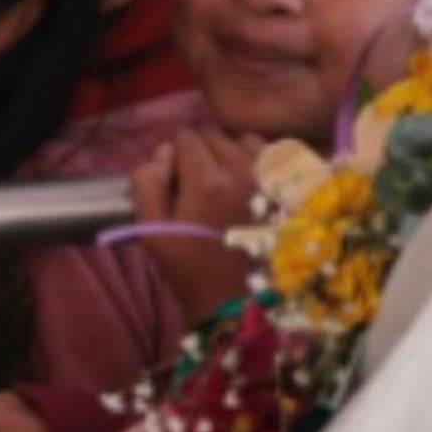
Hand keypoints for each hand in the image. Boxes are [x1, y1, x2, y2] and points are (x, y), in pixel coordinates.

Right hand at [131, 129, 262, 326]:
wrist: (231, 296)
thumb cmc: (187, 264)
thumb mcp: (151, 228)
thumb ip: (147, 183)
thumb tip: (163, 153)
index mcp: (206, 180)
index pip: (185, 136)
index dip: (174, 155)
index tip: (175, 180)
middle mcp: (242, 170)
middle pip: (213, 135)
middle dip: (200, 152)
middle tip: (197, 185)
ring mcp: (268, 178)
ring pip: (243, 140)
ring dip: (230, 152)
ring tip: (225, 181)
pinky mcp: (285, 187)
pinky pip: (270, 154)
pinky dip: (256, 160)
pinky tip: (249, 183)